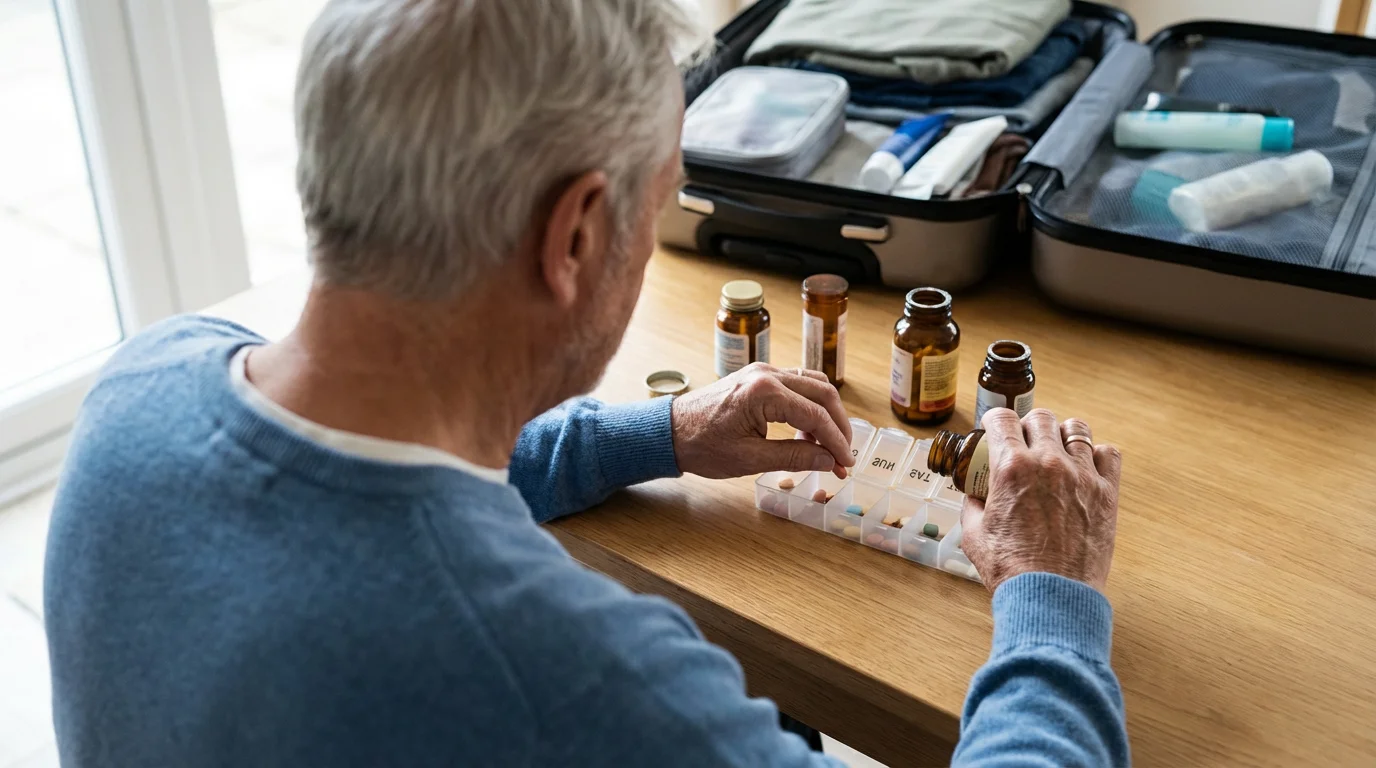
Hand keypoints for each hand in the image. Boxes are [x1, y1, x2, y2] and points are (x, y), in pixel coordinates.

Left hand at [670, 363, 854, 479]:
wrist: (669, 431)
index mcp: (764, 392)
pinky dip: (810, 406)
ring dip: (826, 414)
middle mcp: (767, 373)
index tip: (847, 464)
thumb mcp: (749, 459)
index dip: (836, 441)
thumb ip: (794, 457)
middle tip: (844, 456)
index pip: (815, 415)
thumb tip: (829, 461)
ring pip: (813, 385)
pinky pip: (797, 385)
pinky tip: (806, 432)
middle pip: (822, 393)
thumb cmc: (702, 446)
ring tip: (826, 447)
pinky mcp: (758, 377)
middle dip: (838, 426)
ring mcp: (763, 371)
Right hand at [960, 408, 1122, 593]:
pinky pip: (1108, 454)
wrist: (1051, 597)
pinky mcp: (1106, 494)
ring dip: (1061, 433)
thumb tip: (977, 495)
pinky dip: (1096, 454)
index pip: (1002, 419)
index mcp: (1011, 468)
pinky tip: (1085, 465)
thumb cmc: (1011, 570)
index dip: (994, 420)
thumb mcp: (974, 534)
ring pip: (1076, 428)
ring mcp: (1081, 476)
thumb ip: (974, 505)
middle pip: (1040, 417)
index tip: (994, 426)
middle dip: (1027, 424)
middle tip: (1024, 440)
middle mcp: (1048, 464)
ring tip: (1057, 448)